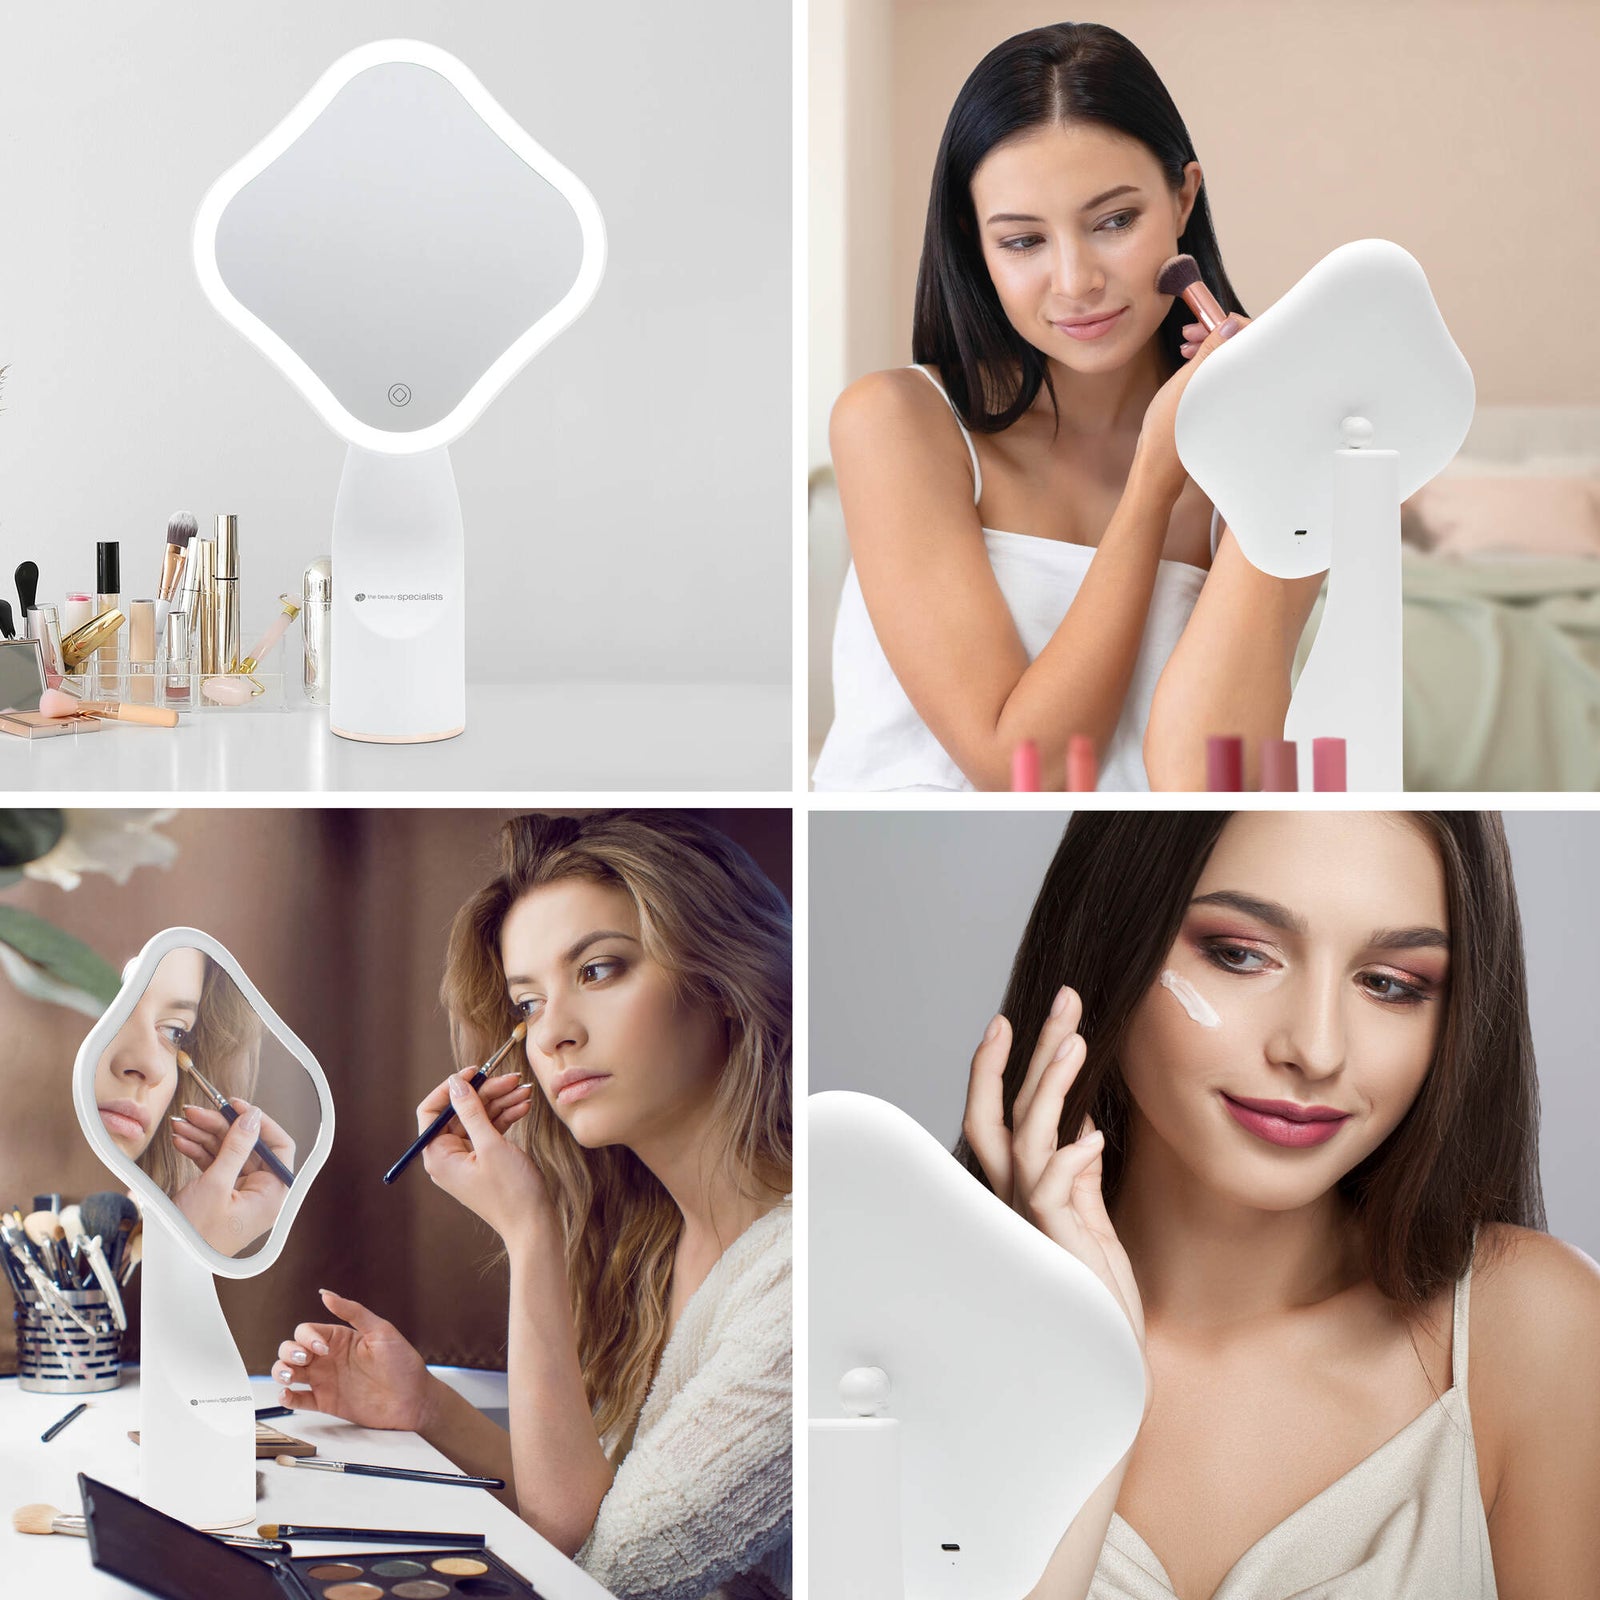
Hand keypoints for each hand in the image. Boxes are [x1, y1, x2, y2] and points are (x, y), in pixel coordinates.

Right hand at [167, 1099, 294, 1255]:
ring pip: (229, 1154)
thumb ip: (236, 1148)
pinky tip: (183, 1141)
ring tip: (183, 1124)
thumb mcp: (215, 1185)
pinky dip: (199, 1153)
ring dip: (205, 1137)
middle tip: (197, 1112)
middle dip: (221, 1127)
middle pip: (249, 1147)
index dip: (259, 1122)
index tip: (237, 1106)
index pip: (279, 1146)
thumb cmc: (194, 1237)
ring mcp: (240, 1195)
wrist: (170, 1266)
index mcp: (272, 1194)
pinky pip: (216, 1167)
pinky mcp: (222, 1197)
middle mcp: (260, 1194)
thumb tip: (252, 1118)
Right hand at [274, 1288, 434, 1431]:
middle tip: (303, 1361)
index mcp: (340, 1338)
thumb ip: (353, 1312)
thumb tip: (326, 1294)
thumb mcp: (381, 1330)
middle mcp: (329, 1358)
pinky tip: (287, 1395)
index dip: (308, 1338)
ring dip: (281, 1372)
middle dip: (289, 1353)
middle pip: (291, 1349)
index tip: (323, 1349)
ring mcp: (326, 1380)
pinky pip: (299, 1400)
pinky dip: (287, 1398)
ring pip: (289, 1372)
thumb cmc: (402, 1363)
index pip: (307, 1331)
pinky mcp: (326, 1402)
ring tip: (289, 1377)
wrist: (413, 1399)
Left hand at [418, 1069, 551, 1246]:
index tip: (474, 1072)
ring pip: (479, 1118)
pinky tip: (524, 1106)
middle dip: (487, 1093)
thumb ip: (471, 1111)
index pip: (432, 1111)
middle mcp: (448, 1157)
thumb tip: (456, 1083)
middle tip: (513, 1078)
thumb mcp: (491, 1145)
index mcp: (438, 1156)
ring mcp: (467, 1159)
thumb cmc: (511, 1191)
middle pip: (460, 1111)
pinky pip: (490, 1130)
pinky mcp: (485, 1161)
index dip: (451, 1088)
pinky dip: (506, 1117)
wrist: (534, 1225)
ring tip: (525, 1090)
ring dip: (501, 1102)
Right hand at [963, 987, 1152, 1416]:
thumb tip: (1084, 1135)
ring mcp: (1032, 1221)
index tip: (1021, 1020)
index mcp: (1022, 1190)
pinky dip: (1070, 1159)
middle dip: (1032, 1051)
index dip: (1003, 1067)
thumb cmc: (1098, 1300)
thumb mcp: (1092, 1225)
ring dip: (1053, 1086)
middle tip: (1065, 1000)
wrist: (1108, 1365)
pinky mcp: (1055, 1245)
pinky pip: (1052, 1190)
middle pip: (1007, 1110)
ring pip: (1026, 1137)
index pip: (1000, 1115)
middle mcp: (1016, 1200)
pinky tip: (1095, 1137)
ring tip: (1080, 1042)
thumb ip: (1080, 1181)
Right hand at [1133, 313, 1250, 505]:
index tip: (1207, 320)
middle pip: (1242, 347)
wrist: (1158, 461)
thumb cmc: (1168, 427)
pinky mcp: (1222, 403)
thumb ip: (1211, 350)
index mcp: (1238, 383)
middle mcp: (1241, 390)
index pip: (1252, 339)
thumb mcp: (1187, 380)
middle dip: (1218, 332)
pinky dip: (1208, 361)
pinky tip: (1189, 360)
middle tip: (1190, 332)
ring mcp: (1232, 397)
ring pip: (1230, 359)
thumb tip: (1231, 324)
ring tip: (1185, 347)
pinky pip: (1222, 372)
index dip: (1232, 323)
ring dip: (1210, 346)